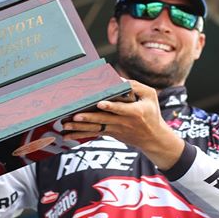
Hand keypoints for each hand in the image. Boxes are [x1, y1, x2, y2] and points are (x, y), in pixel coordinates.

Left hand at [62, 80, 185, 169]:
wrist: (153, 138)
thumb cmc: (151, 112)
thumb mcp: (150, 96)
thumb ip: (135, 86)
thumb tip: (117, 79)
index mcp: (134, 112)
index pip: (121, 109)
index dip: (110, 107)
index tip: (100, 104)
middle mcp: (123, 122)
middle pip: (103, 120)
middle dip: (88, 118)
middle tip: (74, 116)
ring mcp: (115, 129)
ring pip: (96, 128)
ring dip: (79, 128)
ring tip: (66, 126)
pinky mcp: (110, 133)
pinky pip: (93, 134)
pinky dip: (80, 135)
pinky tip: (67, 136)